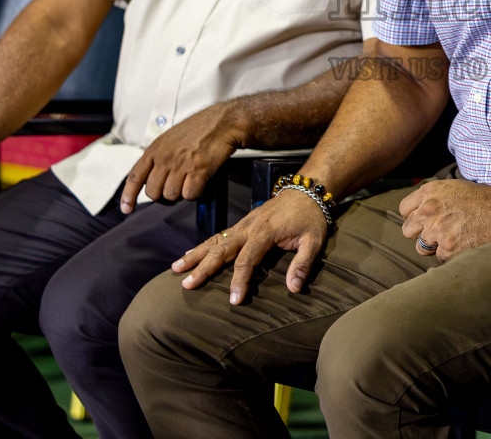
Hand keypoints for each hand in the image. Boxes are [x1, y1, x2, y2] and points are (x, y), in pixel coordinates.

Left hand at [120, 104, 242, 212]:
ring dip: (180, 193)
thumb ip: (158, 157)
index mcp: (155, 149)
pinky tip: (200, 180)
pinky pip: (190, 195)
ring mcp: (181, 165)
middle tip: (173, 188)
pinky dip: (195, 192)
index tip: (126, 208)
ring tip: (189, 180)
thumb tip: (152, 179)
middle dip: (162, 195)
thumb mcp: (169, 139)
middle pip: (153, 192)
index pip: (135, 176)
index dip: (128, 195)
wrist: (221, 123)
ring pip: (171, 196)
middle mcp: (165, 158)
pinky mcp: (198, 171)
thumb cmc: (198, 130)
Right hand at [171, 189, 328, 303]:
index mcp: (265, 232)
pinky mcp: (243, 223)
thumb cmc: (310, 217)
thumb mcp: (314, 240)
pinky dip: (203, 246)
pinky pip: (219, 236)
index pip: (246, 260)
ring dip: (195, 255)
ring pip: (215, 241)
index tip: (234, 300)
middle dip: (203, 268)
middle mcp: (249, 227)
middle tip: (187, 284)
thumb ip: (302, 264)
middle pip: (221, 249)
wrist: (306, 190)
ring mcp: (243, 224)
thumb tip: (293, 288)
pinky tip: (190, 255)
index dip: (239, 281)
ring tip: (176, 268)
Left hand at [397, 179, 490, 261]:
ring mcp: (437, 230)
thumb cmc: (476, 197)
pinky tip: (460, 243)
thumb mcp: (448, 187)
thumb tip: (416, 211)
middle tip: (434, 231)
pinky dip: (449, 253)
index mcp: (428, 192)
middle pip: (407, 230)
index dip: (413, 216)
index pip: (404, 209)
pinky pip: (439, 256)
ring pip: (421, 248)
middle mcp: (428, 210)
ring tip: (449, 237)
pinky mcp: (449, 246)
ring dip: (433, 245)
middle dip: (419, 232)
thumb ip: (429, 197)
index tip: (423, 219)